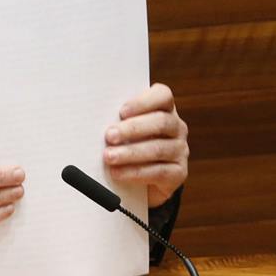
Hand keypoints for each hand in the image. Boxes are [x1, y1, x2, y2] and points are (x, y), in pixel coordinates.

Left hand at [103, 83, 187, 207]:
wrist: (143, 179)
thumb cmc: (128, 143)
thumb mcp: (124, 127)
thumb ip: (117, 120)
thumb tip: (95, 120)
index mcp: (165, 108)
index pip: (163, 96)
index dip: (143, 102)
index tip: (121, 111)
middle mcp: (177, 127)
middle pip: (161, 122)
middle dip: (132, 129)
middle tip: (109, 136)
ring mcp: (180, 150)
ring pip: (158, 149)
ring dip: (130, 153)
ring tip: (109, 157)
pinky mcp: (179, 172)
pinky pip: (159, 172)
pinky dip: (135, 172)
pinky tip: (118, 173)